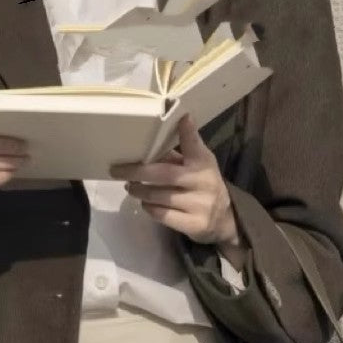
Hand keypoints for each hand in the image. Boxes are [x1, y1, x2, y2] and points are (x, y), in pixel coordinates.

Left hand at [110, 114, 247, 270]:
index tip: (183, 117)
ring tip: (131, 188)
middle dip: (137, 172)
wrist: (224, 219)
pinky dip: (149, 208)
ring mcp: (199, 205)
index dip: (188, 131)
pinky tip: (146, 203)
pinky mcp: (194, 224)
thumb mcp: (197, 166)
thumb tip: (147, 144)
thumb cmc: (203, 186)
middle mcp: (203, 182)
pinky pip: (162, 215)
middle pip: (163, 174)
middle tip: (117, 170)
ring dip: (140, 191)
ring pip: (158, 196)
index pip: (194, 145)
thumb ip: (178, 155)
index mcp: (203, 163)